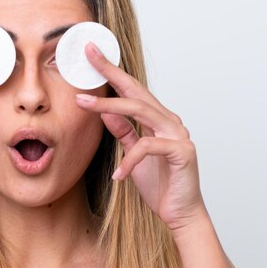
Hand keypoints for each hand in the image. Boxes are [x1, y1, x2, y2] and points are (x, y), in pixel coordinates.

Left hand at [75, 42, 205, 232]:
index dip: (112, 71)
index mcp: (158, 119)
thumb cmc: (159, 184)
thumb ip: (124, 132)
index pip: (131, 91)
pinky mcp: (182, 152)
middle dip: (111, 73)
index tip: (91, 54)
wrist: (180, 214)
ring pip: (141, 111)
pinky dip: (129, 161)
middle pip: (136, 92)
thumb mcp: (133, 154)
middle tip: (89, 57)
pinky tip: (118, 174)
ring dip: (110, 107)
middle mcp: (170, 121)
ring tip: (84, 104)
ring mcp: (178, 134)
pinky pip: (148, 147)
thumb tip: (105, 112)